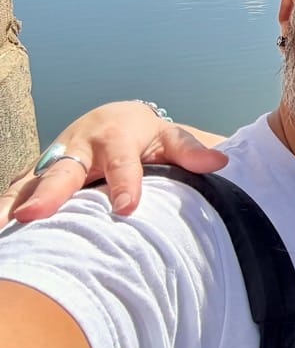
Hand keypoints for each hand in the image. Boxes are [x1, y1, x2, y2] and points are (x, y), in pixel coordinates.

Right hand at [0, 101, 227, 222]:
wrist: (113, 118)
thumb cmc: (146, 136)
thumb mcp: (170, 138)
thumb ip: (191, 151)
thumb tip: (219, 162)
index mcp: (116, 137)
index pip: (122, 162)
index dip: (124, 183)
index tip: (127, 208)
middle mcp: (80, 147)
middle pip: (65, 170)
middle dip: (52, 192)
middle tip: (36, 216)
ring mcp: (55, 160)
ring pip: (34, 181)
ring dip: (19, 202)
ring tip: (7, 226)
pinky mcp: (38, 174)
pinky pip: (19, 189)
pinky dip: (6, 205)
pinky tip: (1, 229)